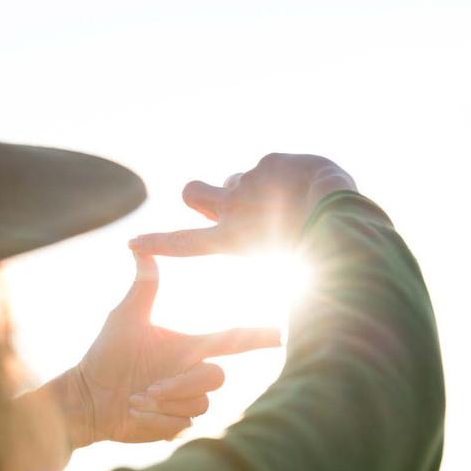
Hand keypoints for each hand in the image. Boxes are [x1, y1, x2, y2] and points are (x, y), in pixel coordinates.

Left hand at [52, 254, 280, 446]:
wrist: (89, 396)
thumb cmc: (106, 354)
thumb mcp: (125, 318)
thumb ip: (143, 286)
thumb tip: (138, 247)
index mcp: (189, 347)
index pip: (233, 340)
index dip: (259, 337)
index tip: (281, 335)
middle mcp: (193, 372)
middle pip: (216, 377)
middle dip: (182, 383)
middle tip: (148, 388)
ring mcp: (188, 400)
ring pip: (199, 403)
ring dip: (164, 402)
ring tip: (136, 398)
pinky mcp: (177, 423)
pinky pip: (183, 422)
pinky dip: (156, 418)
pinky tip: (136, 413)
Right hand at [129, 153, 356, 256]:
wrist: (337, 208)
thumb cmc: (319, 249)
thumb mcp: (287, 267)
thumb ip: (266, 261)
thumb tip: (280, 308)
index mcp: (233, 240)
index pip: (184, 243)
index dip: (158, 243)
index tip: (133, 242)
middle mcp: (232, 208)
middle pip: (192, 192)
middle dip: (197, 195)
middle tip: (218, 202)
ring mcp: (249, 181)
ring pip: (234, 180)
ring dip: (248, 188)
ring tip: (284, 201)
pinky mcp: (268, 163)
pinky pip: (270, 169)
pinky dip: (284, 179)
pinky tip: (308, 188)